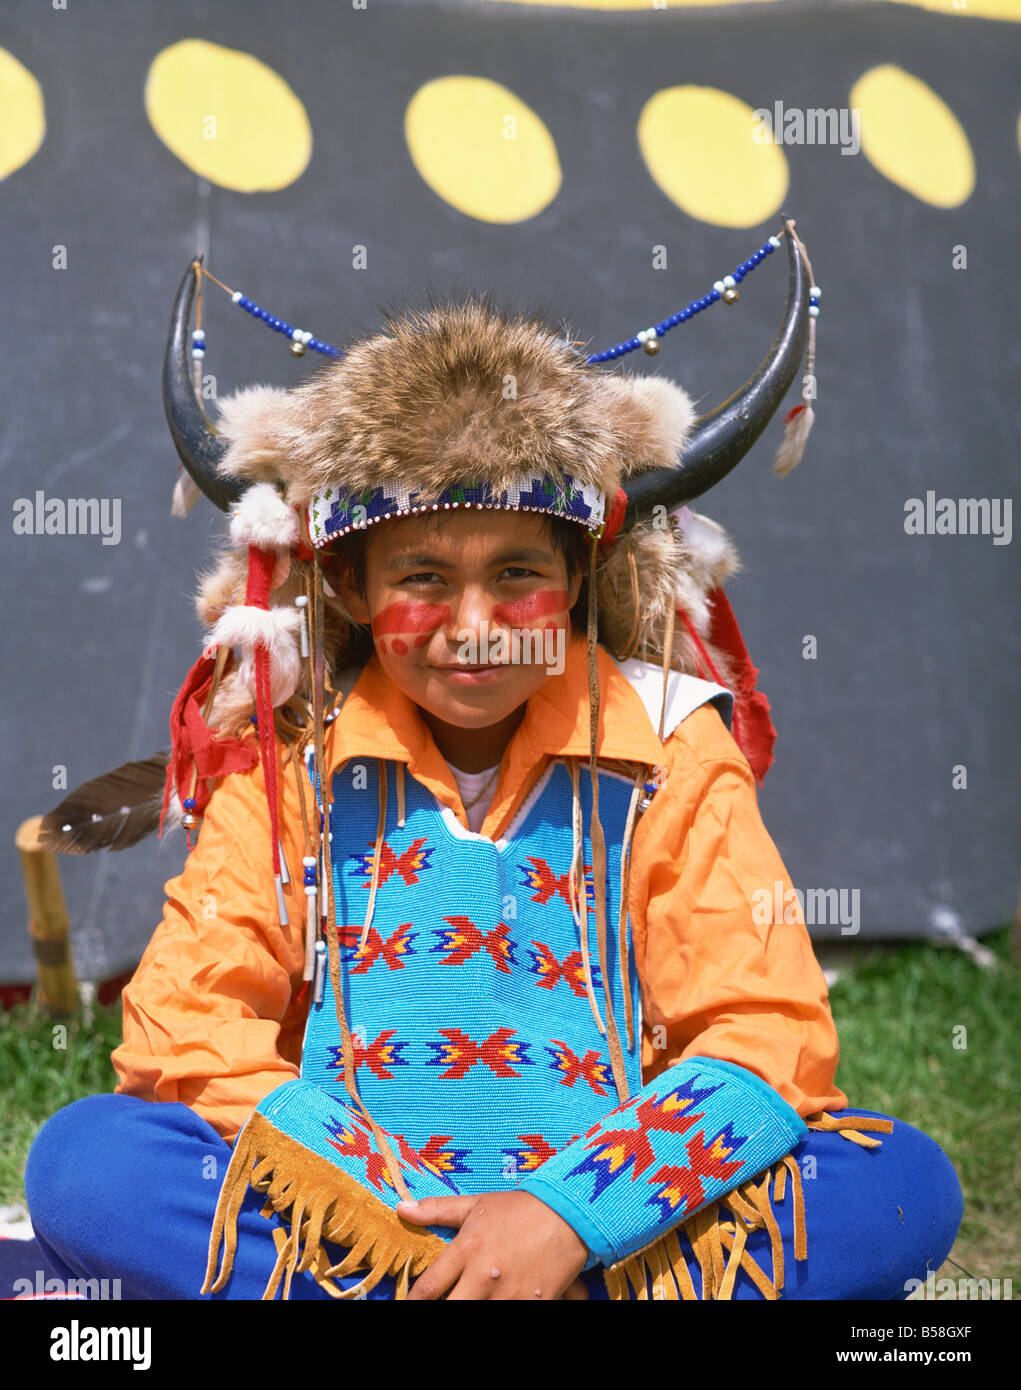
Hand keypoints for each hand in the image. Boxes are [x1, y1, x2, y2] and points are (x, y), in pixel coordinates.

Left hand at [398, 1190, 589, 1299]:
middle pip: (450, 1309)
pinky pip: (509, 1315)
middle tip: (446, 1301)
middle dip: (443, 1308)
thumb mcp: (476, 1204)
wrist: (568, 1214)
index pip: (428, 1288)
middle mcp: (482, 1275)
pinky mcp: (532, 1303)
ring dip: (472, 1307)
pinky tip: (499, 1302)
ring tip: (475, 1299)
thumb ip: (437, 1209)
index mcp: (466, 1249)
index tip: (408, 1304)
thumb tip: (401, 1207)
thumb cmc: (518, 1208)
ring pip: (477, 1315)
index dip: (413, 1301)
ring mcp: (508, 1294)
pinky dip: (501, 1310)